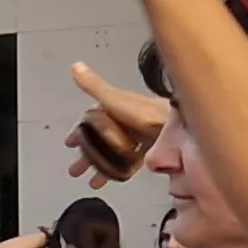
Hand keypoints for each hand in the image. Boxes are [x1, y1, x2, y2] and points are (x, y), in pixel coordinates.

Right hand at [66, 62, 168, 187]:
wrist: (177, 128)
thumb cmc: (146, 114)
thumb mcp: (114, 100)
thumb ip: (94, 86)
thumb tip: (76, 67)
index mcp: (118, 107)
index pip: (94, 119)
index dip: (81, 132)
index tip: (70, 143)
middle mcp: (129, 120)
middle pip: (104, 139)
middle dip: (89, 155)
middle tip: (77, 169)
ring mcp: (141, 134)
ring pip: (117, 152)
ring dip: (104, 166)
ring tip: (94, 180)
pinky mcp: (152, 148)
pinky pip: (134, 160)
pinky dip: (123, 169)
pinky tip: (117, 178)